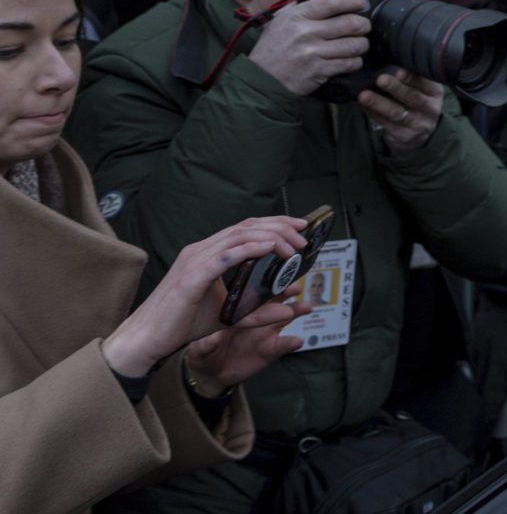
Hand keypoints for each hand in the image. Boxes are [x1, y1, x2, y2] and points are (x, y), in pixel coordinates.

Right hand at [101, 216, 308, 377]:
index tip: (299, 228)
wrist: (147, 339)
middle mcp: (200, 250)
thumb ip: (257, 310)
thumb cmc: (181, 324)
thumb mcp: (228, 315)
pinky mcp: (192, 276)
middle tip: (304, 234)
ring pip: (239, 236)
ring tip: (293, 247)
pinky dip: (250, 249)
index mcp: (207, 253)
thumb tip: (289, 308)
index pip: (245, 229)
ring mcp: (195, 260)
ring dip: (271, 237)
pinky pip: (225, 256)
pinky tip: (270, 248)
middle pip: (246, 226)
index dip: (274, 224)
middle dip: (279, 226)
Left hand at [185, 284, 309, 390]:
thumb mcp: (202, 348)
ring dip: (297, 310)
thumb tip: (212, 338)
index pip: (254, 289)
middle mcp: (257, 316)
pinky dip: (291, 342)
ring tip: (306, 308)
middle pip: (275, 298)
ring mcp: (266, 332)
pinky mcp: (271, 350)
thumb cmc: (205, 352)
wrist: (212, 374)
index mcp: (240, 308)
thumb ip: (208, 344)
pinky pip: (284, 344)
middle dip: (287, 290)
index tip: (269, 273)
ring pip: (286, 316)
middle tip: (295, 286)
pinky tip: (297, 341)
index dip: (263, 280)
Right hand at [248, 0, 370, 96]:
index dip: (353, 0)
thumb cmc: (273, 48)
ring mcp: (313, 52)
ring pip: (354, 45)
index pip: (332, 2)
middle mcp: (306, 32)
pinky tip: (352, 59)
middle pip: (350, 23)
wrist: (261, 78)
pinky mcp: (319, 71)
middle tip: (364, 27)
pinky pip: (349, 63)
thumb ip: (302, 8)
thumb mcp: (281, 21)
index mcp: (298, 16)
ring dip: (362, 44)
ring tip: (360, 44)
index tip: (361, 2)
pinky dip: (355, 61)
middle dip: (364, 25)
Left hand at [358, 69, 443, 152]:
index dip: (412, 77)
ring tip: (364, 95)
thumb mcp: (422, 89)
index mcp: (434, 92)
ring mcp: (417, 124)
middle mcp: (429, 109)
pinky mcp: (404, 135)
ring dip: (379, 103)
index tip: (399, 71)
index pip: (425, 83)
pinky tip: (362, 105)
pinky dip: (372, 113)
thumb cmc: (417, 102)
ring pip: (397, 113)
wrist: (421, 134)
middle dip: (395, 88)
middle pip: (412, 97)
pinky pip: (386, 123)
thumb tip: (387, 60)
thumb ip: (412, 77)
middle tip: (381, 79)